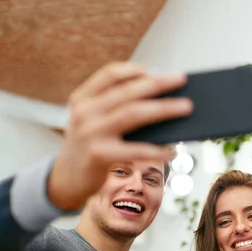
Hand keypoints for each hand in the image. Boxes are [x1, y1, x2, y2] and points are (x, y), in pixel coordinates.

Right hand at [47, 62, 192, 210]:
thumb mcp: (94, 122)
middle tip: (182, 79)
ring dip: (164, 109)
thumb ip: (116, 109)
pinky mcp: (99, 155)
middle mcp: (85, 112)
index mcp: (83, 99)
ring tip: (186, 107)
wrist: (65, 181)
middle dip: (158, 84)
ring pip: (133, 114)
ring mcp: (90, 133)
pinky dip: (158, 150)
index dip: (136, 69)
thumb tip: (162, 102)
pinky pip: (136, 150)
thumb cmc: (89, 148)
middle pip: (128, 91)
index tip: (157, 70)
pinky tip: (173, 150)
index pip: (110, 74)